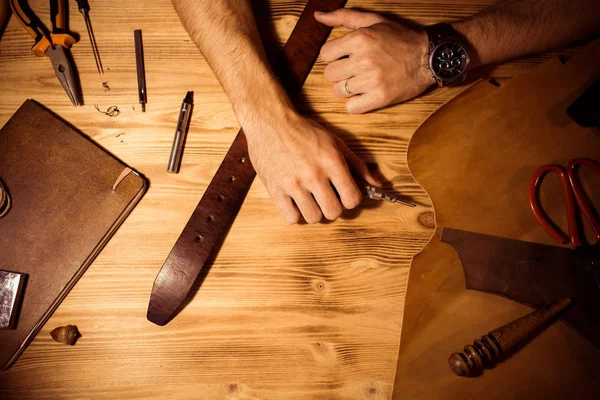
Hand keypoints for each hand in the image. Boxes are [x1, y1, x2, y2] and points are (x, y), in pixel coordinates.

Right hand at [244, 110, 380, 223]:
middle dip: (333, 207)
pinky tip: (295, 202)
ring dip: (313, 211)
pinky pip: (290, 218)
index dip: (350, 199)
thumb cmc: (303, 131)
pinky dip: (295, 214)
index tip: (343, 194)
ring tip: (309, 199)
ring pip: (313, 217)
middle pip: (333, 212)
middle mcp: (313, 175)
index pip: (352, 199)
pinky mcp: (275, 189)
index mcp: (331, 162)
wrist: (269, 121)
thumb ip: (356, 164)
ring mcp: (292, 184)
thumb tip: (376, 184)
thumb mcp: (334, 142)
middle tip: (326, 197)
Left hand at [315, 8, 434, 113]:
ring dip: (347, 88)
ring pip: (338, 91)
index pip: (325, 54)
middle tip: (354, 69)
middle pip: (329, 74)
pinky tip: (366, 94)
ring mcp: (371, 81)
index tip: (346, 56)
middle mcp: (363, 60)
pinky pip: (351, 107)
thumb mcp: (373, 20)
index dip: (334, 56)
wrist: (429, 57)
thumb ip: (343, 17)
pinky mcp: (380, 98)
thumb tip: (318, 16)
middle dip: (339, 72)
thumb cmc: (399, 38)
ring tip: (361, 81)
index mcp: (359, 39)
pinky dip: (356, 103)